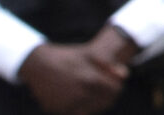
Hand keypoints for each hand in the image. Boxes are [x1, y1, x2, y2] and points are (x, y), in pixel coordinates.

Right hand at [15, 27, 133, 114]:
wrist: (38, 64)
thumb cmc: (67, 57)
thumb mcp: (89, 55)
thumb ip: (109, 65)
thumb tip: (125, 75)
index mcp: (91, 79)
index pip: (115, 90)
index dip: (117, 86)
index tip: (114, 82)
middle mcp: (80, 94)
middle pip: (105, 102)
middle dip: (107, 96)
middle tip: (104, 89)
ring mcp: (67, 104)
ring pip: (91, 110)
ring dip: (94, 104)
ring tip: (89, 92)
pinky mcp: (56, 110)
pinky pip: (74, 113)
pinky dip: (79, 108)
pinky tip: (77, 98)